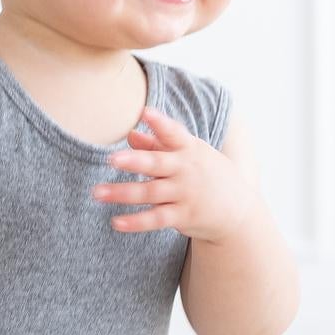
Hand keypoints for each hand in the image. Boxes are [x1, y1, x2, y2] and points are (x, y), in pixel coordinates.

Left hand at [90, 106, 256, 243]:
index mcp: (189, 149)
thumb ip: (159, 144)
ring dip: (122, 193)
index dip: (161, 123)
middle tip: (111, 159)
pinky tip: (116, 222)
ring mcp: (185, 194)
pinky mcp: (183, 216)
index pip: (174, 133)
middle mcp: (186, 170)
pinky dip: (136, 222)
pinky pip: (156, 219)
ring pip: (149, 193)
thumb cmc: (207, 174)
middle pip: (157, 164)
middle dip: (135, 161)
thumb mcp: (190, 154)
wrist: (238, 209)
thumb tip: (131, 133)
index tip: (146, 112)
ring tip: (97, 192)